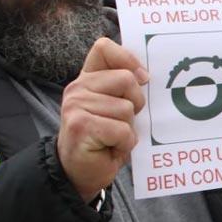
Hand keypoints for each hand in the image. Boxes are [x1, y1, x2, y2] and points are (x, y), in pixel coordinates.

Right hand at [57, 38, 148, 200]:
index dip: (128, 59)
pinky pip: (121, 130)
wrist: (80, 172)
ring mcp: (76, 106)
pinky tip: (110, 148)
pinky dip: (124, 144)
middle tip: (124, 121)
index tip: (142, 79)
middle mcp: (78, 88)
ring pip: (126, 109)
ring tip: (113, 138)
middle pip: (126, 80)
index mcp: (88, 79)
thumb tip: (146, 76)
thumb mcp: (116, 108)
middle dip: (136, 104)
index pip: (104, 48)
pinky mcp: (81, 125)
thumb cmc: (105, 139)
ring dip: (128, 130)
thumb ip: (125, 88)